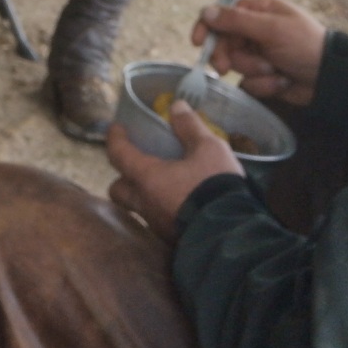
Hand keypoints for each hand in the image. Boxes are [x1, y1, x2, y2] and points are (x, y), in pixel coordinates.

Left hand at [105, 105, 241, 244]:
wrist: (233, 234)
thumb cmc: (215, 185)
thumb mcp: (209, 148)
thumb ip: (190, 127)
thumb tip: (176, 106)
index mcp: (147, 177)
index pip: (118, 154)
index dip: (115, 138)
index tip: (117, 128)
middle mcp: (145, 203)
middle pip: (117, 190)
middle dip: (122, 177)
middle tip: (137, 164)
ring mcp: (157, 225)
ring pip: (138, 208)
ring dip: (144, 195)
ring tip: (164, 184)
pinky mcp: (171, 240)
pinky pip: (158, 220)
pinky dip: (162, 209)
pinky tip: (181, 203)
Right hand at [202, 0, 325, 107]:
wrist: (331, 79)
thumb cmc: (304, 45)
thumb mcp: (271, 29)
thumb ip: (236, 21)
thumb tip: (206, 12)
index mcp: (258, 12)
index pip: (222, 14)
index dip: (206, 27)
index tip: (197, 43)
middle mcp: (255, 31)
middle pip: (223, 43)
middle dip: (227, 56)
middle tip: (224, 69)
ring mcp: (259, 55)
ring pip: (236, 64)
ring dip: (252, 70)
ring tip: (273, 70)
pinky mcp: (263, 77)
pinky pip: (249, 82)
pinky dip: (264, 84)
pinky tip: (281, 81)